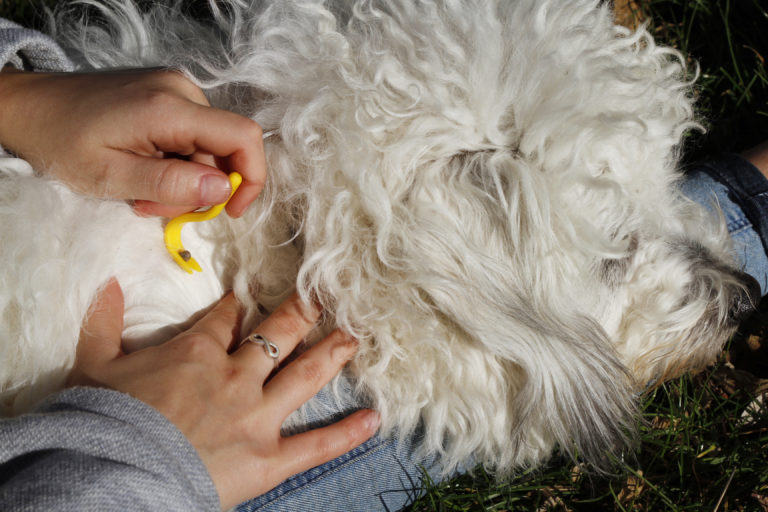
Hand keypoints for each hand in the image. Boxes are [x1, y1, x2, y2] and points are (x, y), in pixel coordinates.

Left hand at [0, 69, 264, 216]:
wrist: (29, 107)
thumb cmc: (61, 143)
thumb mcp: (111, 176)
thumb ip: (170, 183)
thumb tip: (223, 190)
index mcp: (170, 108)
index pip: (243, 136)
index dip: (251, 177)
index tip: (230, 211)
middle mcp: (181, 91)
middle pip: (223, 149)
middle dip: (198, 189)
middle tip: (152, 206)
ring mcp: (174, 89)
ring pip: (207, 148)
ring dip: (183, 180)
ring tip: (140, 191)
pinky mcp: (166, 94)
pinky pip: (191, 137)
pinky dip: (175, 163)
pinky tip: (143, 170)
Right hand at [69, 280, 378, 508]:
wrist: (113, 476)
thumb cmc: (103, 421)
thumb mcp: (93, 365)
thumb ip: (103, 322)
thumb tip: (108, 284)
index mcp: (198, 351)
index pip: (225, 318)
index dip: (237, 305)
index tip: (246, 297)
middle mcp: (237, 375)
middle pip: (278, 333)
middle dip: (302, 311)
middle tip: (323, 296)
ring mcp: (258, 416)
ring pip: (306, 375)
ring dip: (333, 354)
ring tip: (355, 338)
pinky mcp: (269, 459)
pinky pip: (316, 445)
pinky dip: (346, 434)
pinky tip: (373, 420)